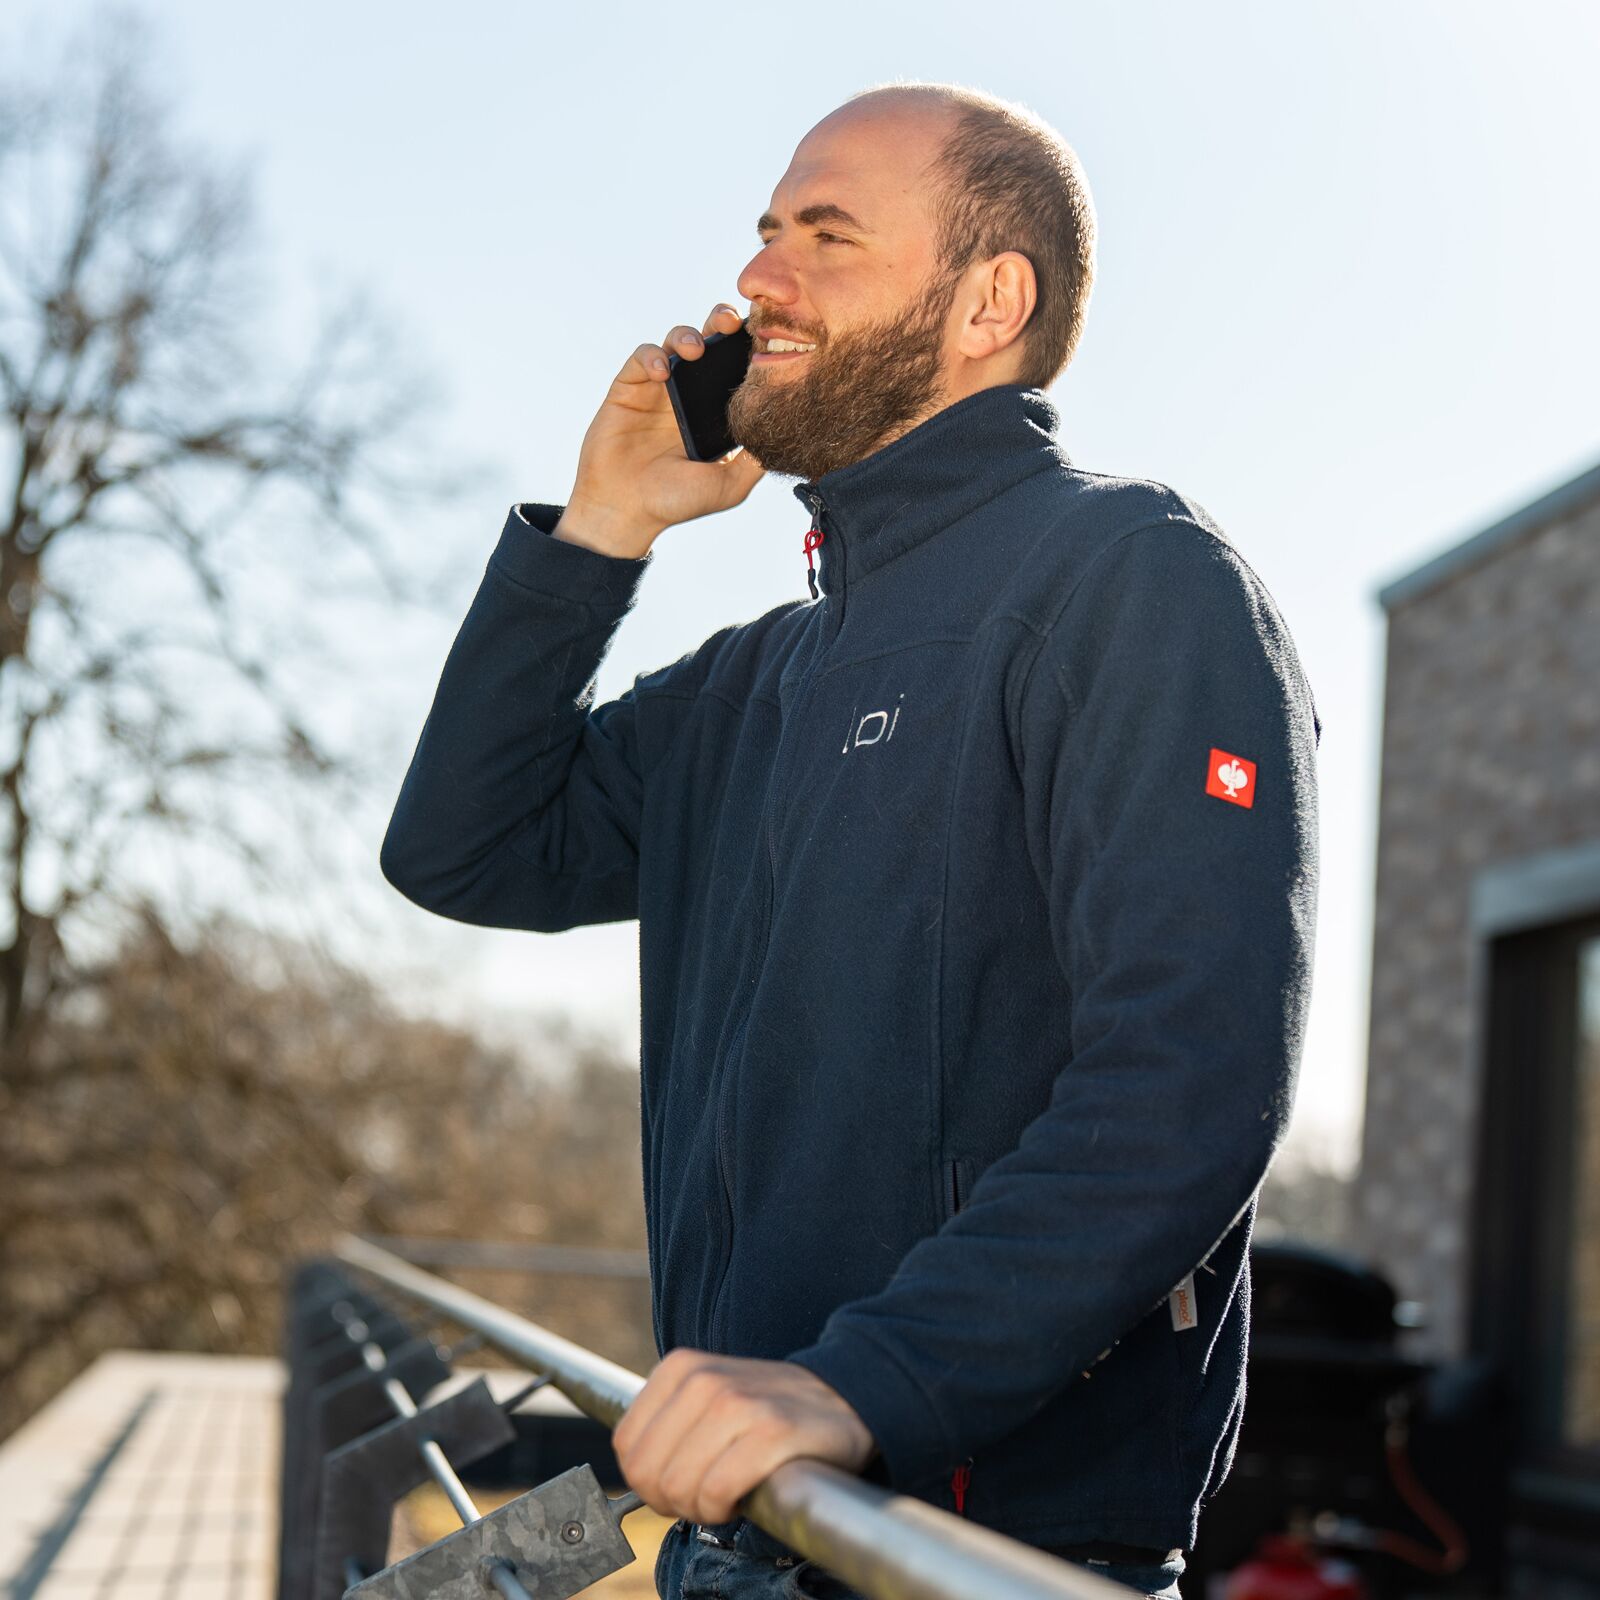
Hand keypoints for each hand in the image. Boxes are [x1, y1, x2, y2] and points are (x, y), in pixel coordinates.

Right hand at [554, 303, 765, 557]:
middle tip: (732, 323)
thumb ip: (755, 461)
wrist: (625, 510)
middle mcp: (691, 394)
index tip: (765, 337)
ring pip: (678, 341)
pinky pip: (643, 357)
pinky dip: (653, 356)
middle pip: (711, 342)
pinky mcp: (629, 387)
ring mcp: (660, 388)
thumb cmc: (676, 502)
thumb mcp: (729, 486)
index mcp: (716, 412)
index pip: (737, 368)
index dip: (750, 347)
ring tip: (697, 349)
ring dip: (688, 335)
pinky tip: (663, 372)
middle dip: (722, 324)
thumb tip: (788, 437)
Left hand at [610, 1349, 877, 1524]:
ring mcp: (739, 1403)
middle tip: (703, 1496)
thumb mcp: (707, 1398)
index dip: (648, 1480)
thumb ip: (667, 1426)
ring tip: (724, 1496)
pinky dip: (723, 1509)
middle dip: (670, 1500)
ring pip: (679, 1485)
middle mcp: (704, 1380)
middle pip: (647, 1472)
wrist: (840, 1396)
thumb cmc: (767, 1411)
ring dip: (699, 1509)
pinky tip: (742, 1497)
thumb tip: (634, 1475)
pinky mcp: (772, 1432)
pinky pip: (718, 1491)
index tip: (680, 1482)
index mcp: (681, 1368)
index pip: (627, 1447)